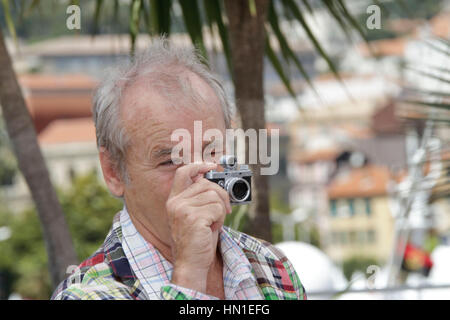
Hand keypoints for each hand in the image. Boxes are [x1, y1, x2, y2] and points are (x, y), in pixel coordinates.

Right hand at [166, 162, 231, 292]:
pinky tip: (212, 228)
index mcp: (174, 200)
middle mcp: (176, 202)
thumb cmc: (196, 240)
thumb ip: (199, 197)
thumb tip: (214, 181)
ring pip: (215, 196)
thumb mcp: (194, 215)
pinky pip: (217, 209)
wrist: (191, 263)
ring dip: (220, 211)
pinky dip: (221, 219)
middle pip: (207, 184)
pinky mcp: (193, 218)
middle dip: (221, 196)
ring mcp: (183, 210)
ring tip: (212, 224)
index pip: (183, 172)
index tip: (212, 166)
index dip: (199, 165)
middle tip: (222, 211)